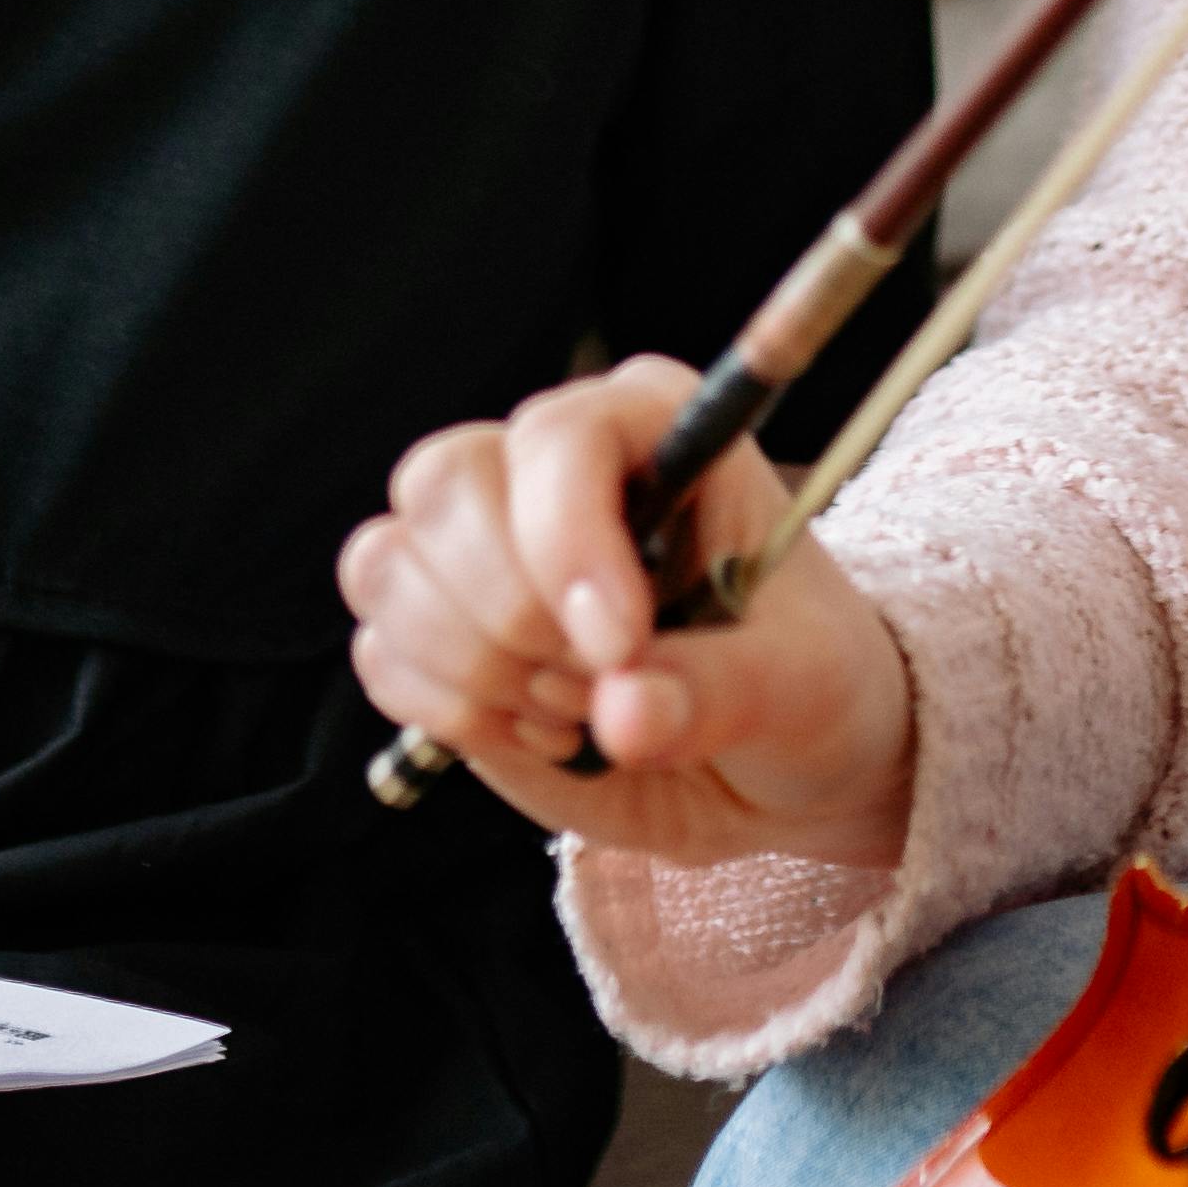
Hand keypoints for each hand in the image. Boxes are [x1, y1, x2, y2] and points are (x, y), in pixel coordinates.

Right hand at [342, 356, 915, 873]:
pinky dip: (449, 710)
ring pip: (388, 564)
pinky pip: (379, 652)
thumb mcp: (802, 685)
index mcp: (652, 426)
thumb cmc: (808, 684)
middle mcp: (550, 466)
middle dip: (508, 611)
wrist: (776, 760)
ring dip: (473, 666)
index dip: (567, 542)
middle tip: (597, 686)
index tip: (620, 646)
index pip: (560, 438)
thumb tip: (627, 713)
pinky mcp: (442, 633)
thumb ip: (722, 690)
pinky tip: (537, 733)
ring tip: (575, 714)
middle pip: (443, 484)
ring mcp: (483, 546)